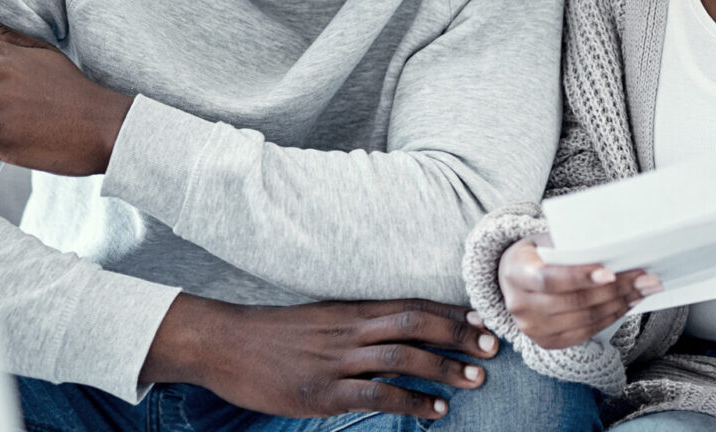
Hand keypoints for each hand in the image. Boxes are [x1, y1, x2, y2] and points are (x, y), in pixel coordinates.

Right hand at [148, 294, 501, 419]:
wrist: (224, 343)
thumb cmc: (273, 334)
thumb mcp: (319, 318)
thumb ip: (355, 323)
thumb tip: (393, 332)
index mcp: (349, 309)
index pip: (410, 304)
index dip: (449, 311)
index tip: (482, 319)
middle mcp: (349, 329)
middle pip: (414, 323)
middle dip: (457, 334)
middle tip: (492, 347)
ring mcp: (336, 359)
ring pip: (403, 357)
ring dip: (444, 368)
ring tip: (476, 380)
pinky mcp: (323, 391)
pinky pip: (377, 395)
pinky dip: (412, 402)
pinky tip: (436, 411)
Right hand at [499, 236, 658, 348]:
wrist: (511, 278)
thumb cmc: (536, 253)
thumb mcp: (544, 240)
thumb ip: (569, 245)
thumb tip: (612, 244)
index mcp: (516, 272)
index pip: (549, 279)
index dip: (580, 278)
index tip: (610, 273)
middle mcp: (521, 305)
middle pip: (574, 302)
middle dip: (615, 290)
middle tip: (645, 278)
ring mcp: (532, 328)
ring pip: (584, 319)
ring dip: (619, 304)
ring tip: (644, 290)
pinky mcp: (546, 342)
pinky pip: (585, 332)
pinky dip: (610, 317)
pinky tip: (628, 304)